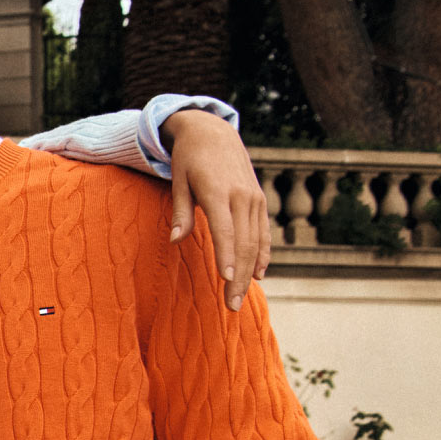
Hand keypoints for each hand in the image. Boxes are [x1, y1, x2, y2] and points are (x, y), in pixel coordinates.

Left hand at [162, 110, 273, 308]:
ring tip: (240, 299)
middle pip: (244, 243)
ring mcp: (255, 199)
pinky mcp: (260, 201)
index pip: (225, 230)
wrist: (214, 133)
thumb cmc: (189, 160)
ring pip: (257, 242)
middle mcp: (242, 196)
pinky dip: (263, 255)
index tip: (227, 281)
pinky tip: (259, 275)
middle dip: (239, 277)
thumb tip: (175, 241)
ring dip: (251, 273)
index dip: (226, 256)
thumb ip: (180, 213)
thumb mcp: (178, 182)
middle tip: (232, 306)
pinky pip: (264, 233)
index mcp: (218, 192)